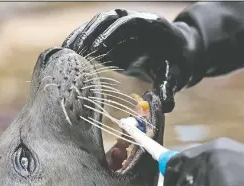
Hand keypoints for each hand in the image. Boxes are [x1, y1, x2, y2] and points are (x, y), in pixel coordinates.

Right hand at [62, 9, 203, 112]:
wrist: (175, 53)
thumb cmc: (175, 64)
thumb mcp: (174, 76)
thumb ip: (169, 89)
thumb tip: (166, 108)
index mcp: (151, 26)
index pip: (128, 23)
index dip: (112, 35)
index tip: (97, 49)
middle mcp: (134, 20)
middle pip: (108, 19)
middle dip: (91, 34)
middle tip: (76, 52)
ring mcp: (122, 25)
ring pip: (98, 23)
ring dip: (82, 35)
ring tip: (67, 52)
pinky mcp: (114, 33)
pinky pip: (94, 31)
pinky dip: (81, 38)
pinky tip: (69, 51)